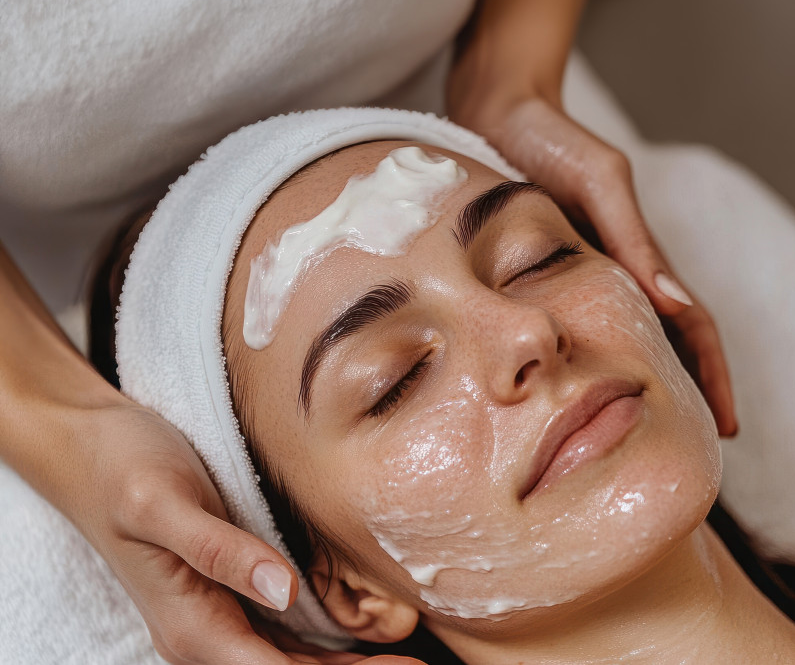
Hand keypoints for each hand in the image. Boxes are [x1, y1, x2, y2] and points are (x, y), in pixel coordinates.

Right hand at [62, 403, 421, 663]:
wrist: (92, 448)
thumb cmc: (123, 470)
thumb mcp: (163, 502)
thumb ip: (220, 550)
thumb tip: (283, 589)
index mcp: (191, 627)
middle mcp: (206, 635)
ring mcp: (219, 619)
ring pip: (293, 663)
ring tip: (405, 660)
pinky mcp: (231, 597)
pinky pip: (286, 638)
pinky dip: (329, 647)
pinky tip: (366, 639)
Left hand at [448, 87, 736, 436]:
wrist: (499, 114)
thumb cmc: (553, 141)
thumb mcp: (598, 182)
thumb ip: (632, 236)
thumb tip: (673, 300)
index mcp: (642, 259)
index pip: (693, 329)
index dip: (714, 379)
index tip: (727, 430)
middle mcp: (621, 278)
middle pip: (668, 351)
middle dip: (690, 403)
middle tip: (694, 460)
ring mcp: (587, 284)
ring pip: (625, 351)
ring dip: (644, 396)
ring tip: (641, 450)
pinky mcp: (546, 284)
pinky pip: (576, 338)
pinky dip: (589, 375)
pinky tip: (576, 408)